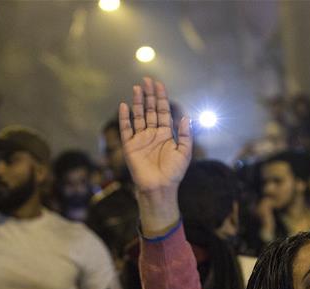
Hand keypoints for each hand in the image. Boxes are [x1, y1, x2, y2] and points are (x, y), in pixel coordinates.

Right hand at [118, 77, 191, 193]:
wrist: (160, 187)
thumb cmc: (174, 173)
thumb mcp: (184, 153)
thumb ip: (185, 135)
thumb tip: (185, 117)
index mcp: (166, 134)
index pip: (163, 111)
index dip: (161, 98)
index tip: (159, 84)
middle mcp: (152, 134)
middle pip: (150, 110)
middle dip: (149, 95)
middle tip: (147, 80)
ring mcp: (140, 139)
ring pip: (138, 116)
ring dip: (138, 102)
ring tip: (137, 88)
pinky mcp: (130, 146)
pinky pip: (126, 129)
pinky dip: (125, 118)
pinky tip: (124, 106)